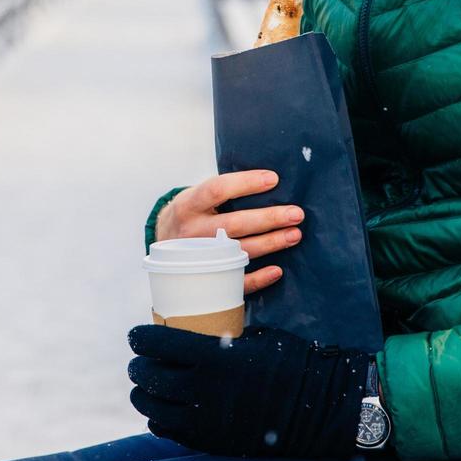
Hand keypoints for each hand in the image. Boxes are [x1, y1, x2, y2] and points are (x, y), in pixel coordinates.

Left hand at [127, 324, 370, 458]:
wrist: (319, 408)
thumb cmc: (289, 362)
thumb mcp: (254, 337)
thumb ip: (219, 337)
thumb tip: (190, 327)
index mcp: (214, 357)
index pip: (157, 344)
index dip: (140, 338)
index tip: (137, 335)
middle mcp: (203, 390)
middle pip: (149, 377)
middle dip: (139, 367)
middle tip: (140, 361)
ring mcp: (206, 421)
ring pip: (153, 408)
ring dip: (143, 395)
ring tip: (146, 387)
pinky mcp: (211, 442)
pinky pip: (169, 431)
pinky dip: (159, 419)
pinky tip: (163, 410)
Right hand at [154, 172, 301, 294]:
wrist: (164, 246)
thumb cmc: (192, 215)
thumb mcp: (195, 197)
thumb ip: (221, 192)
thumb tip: (269, 181)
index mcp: (188, 205)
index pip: (217, 189)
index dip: (246, 183)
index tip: (273, 179)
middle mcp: (193, 232)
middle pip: (234, 224)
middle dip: (269, 218)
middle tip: (296, 214)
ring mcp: (200, 257)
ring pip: (239, 251)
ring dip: (270, 243)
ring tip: (294, 235)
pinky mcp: (208, 277)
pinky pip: (235, 281)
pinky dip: (258, 278)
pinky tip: (277, 270)